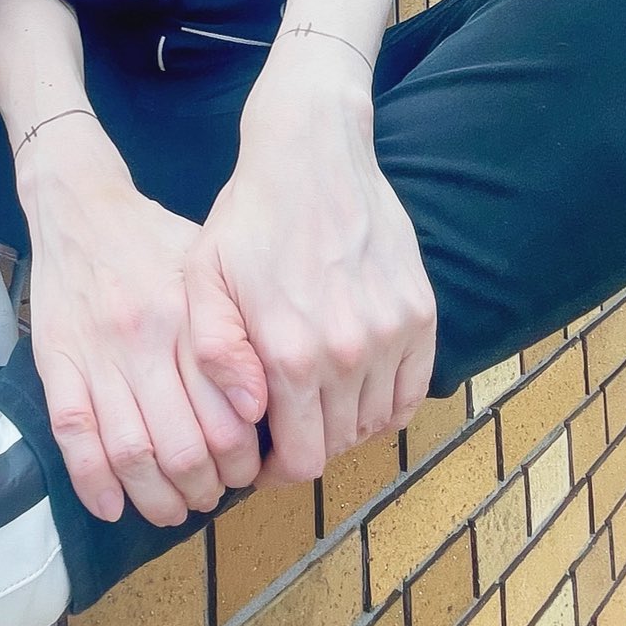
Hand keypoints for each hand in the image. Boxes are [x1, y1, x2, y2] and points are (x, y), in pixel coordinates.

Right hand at [24, 164, 267, 527]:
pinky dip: (92, 480)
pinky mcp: (55, 360)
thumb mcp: (210, 269)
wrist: (80, 205)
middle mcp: (145, 338)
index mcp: (190, 317)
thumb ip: (237, 332)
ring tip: (172, 509)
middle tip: (213, 496)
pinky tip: (110, 506)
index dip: (241, 459)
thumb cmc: (156, 242)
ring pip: (129, 450)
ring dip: (154, 496)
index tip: (248, 472)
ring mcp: (96, 352)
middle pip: (181, 443)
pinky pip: (73, 433)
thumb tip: (262, 405)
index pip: (226, 414)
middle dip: (203, 487)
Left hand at [186, 83, 435, 486]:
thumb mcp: (205, 280)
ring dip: (347, 424)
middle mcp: (349, 353)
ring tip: (318, 402)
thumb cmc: (249, 217)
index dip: (278, 472)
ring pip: (375, 423)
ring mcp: (392, 333)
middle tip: (286, 427)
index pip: (300, 459)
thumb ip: (218, 355)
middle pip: (338, 445)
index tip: (263, 460)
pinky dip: (389, 402)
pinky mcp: (420, 314)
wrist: (311, 153)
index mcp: (291, 354)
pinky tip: (359, 387)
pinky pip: (413, 392)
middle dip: (308, 446)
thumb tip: (246, 417)